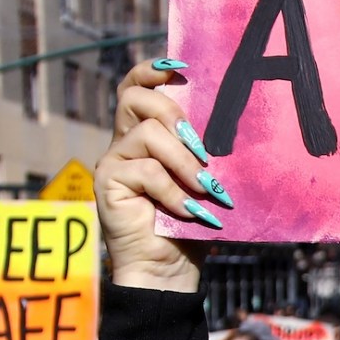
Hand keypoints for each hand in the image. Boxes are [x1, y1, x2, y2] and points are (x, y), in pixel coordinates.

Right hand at [98, 61, 221, 292]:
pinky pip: (146, 171)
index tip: (181, 69)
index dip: (152, 71)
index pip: (137, 86)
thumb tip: (231, 121)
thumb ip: (204, 149)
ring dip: (185, 163)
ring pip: (148, 134)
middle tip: (203, 150)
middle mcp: (124, 141)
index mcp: (146, 133)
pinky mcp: (107, 182)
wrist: (169, 269)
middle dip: (175, 114)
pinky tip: (189, 212)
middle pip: (136, 98)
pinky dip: (174, 192)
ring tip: (206, 189)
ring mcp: (113, 160)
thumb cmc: (192, 224)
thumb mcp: (203, 178)